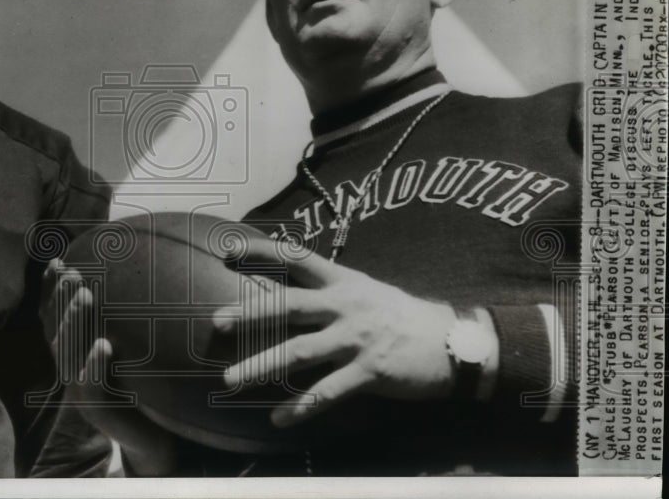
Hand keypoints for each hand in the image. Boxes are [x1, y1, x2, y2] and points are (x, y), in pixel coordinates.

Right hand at [43, 260, 177, 475]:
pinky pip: (91, 385)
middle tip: (71, 272)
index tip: (57, 260)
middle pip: (57, 329)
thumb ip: (118, 319)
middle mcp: (70, 369)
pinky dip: (94, 364)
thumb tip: (131, 273)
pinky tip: (103, 345)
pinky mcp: (96, 410)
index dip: (50, 290)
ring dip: (75, 322)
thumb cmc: (139, 385)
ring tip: (83, 295)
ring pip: (69, 353)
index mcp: (73, 352)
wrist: (153, 435)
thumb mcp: (125, 348)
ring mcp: (79, 391)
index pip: (53, 316)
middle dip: (60, 299)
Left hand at [212, 250, 456, 426]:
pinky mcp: (369, 371)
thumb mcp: (365, 291)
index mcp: (342, 281)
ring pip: (299, 352)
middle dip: (251, 313)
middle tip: (216, 322)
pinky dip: (300, 407)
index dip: (261, 250)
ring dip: (261, 366)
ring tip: (231, 380)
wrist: (452, 342)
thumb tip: (288, 293)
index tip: (228, 248)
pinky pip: (327, 392)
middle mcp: (345, 305)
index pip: (296, 257)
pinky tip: (279, 419)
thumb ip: (329, 291)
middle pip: (289, 306)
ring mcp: (356, 339)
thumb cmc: (402, 316)